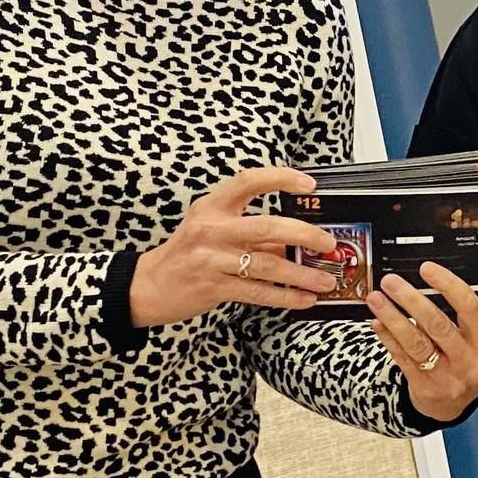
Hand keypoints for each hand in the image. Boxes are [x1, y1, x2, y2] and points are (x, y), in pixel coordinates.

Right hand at [130, 168, 338, 327]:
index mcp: (212, 206)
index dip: (281, 178)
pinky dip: (285, 296)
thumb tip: (299, 240)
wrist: (148, 286)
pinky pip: (258, 291)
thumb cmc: (188, 254)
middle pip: (268, 227)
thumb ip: (253, 233)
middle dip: (305, 235)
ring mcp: (211, 258)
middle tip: (329, 243)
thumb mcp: (214, 231)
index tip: (309, 184)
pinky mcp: (213, 286)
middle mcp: (211, 228)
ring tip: (325, 280)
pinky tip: (305, 299)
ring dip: (302, 273)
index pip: (249, 180)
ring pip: (267, 264)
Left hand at [367, 263, 477, 423]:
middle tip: (392, 282)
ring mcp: (448, 377)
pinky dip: (388, 337)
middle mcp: (470, 362)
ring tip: (377, 299)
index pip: (471, 308)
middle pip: (439, 324)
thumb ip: (459, 319)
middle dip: (411, 299)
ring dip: (393, 317)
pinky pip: (402, 357)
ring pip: (416, 342)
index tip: (427, 269)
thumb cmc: (462, 364)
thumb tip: (423, 285)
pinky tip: (378, 323)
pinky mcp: (425, 388)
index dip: (448, 285)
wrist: (452, 406)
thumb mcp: (474, 344)